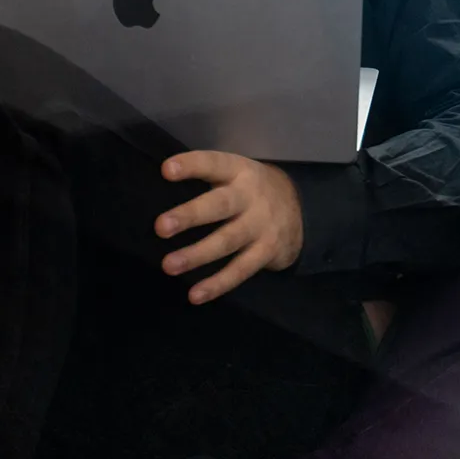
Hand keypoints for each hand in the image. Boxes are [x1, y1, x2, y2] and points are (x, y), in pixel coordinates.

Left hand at [155, 151, 303, 304]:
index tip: (166, 170)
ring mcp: (261, 225)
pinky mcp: (267, 251)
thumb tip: (158, 189)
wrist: (300, 210)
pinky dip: (218, 284)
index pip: (214, 163)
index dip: (192, 165)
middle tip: (160, 227)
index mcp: (238, 171)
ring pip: (227, 241)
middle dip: (190, 216)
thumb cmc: (250, 191)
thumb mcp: (235, 174)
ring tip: (168, 265)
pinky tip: (195, 295)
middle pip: (219, 205)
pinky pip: (240, 270)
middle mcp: (250, 196)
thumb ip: (206, 178)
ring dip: (197, 255)